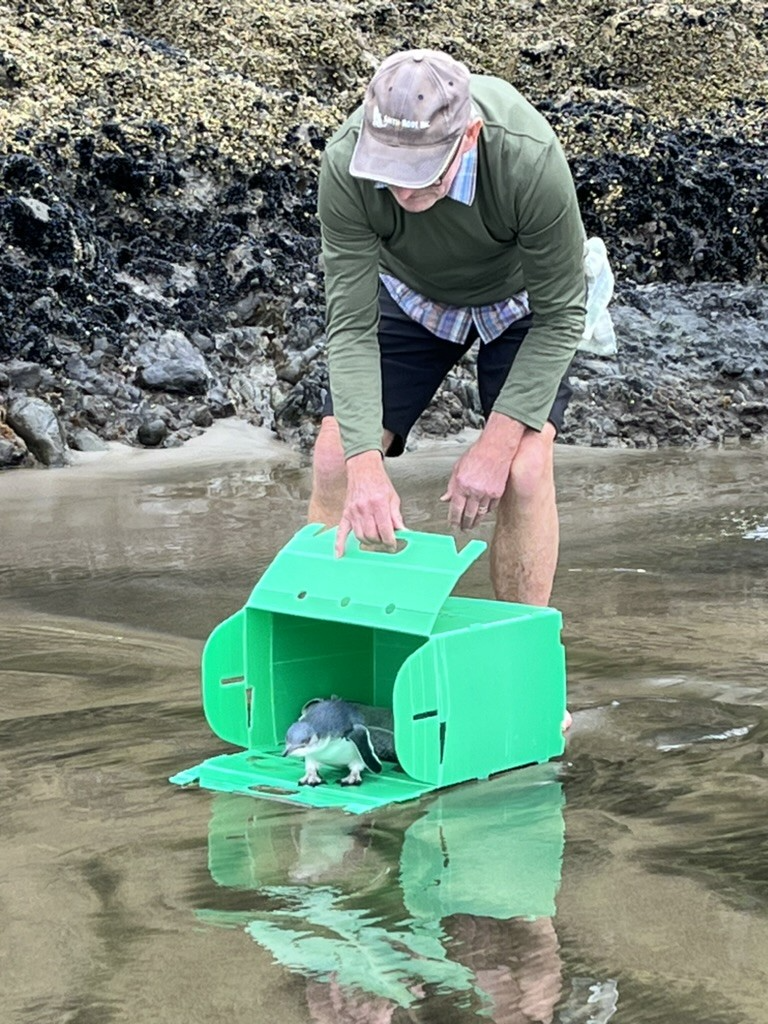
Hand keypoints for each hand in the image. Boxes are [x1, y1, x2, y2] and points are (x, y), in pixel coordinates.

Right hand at [335, 450, 404, 556]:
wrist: (363, 469)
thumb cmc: (379, 482)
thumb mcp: (393, 497)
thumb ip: (396, 516)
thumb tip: (403, 531)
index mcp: (379, 504)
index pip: (385, 530)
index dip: (390, 541)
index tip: (393, 545)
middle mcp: (364, 508)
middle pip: (372, 536)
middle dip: (380, 542)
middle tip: (385, 541)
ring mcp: (353, 512)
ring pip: (360, 536)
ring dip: (369, 542)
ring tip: (375, 539)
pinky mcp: (346, 513)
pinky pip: (341, 532)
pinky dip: (339, 544)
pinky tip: (340, 555)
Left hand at [440, 413, 524, 530]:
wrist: (496, 448)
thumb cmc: (476, 455)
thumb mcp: (457, 468)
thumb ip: (451, 486)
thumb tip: (445, 499)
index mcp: (462, 485)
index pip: (456, 509)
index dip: (453, 520)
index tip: (453, 525)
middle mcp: (474, 491)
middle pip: (468, 515)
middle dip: (465, 524)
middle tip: (462, 529)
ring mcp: (487, 493)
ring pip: (481, 513)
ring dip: (475, 521)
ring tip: (472, 524)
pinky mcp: (498, 493)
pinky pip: (491, 507)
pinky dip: (486, 511)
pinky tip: (483, 512)